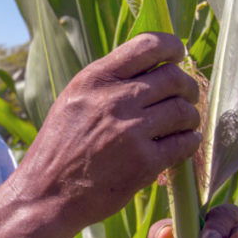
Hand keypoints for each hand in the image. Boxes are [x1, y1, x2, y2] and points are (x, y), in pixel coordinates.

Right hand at [10, 33, 201, 229]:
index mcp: (95, 79)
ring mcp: (131, 132)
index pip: (148, 45)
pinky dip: (189, 142)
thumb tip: (151, 67)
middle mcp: (114, 100)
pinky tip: (182, 144)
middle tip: (187, 96)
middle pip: (174, 78)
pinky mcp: (144, 163)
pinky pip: (184, 143)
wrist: (46, 192)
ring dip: (190, 117)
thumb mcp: (73, 100)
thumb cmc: (60, 146)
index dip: (172, 47)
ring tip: (184, 124)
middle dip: (188, 87)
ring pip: (184, 111)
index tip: (178, 56)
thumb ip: (107, 82)